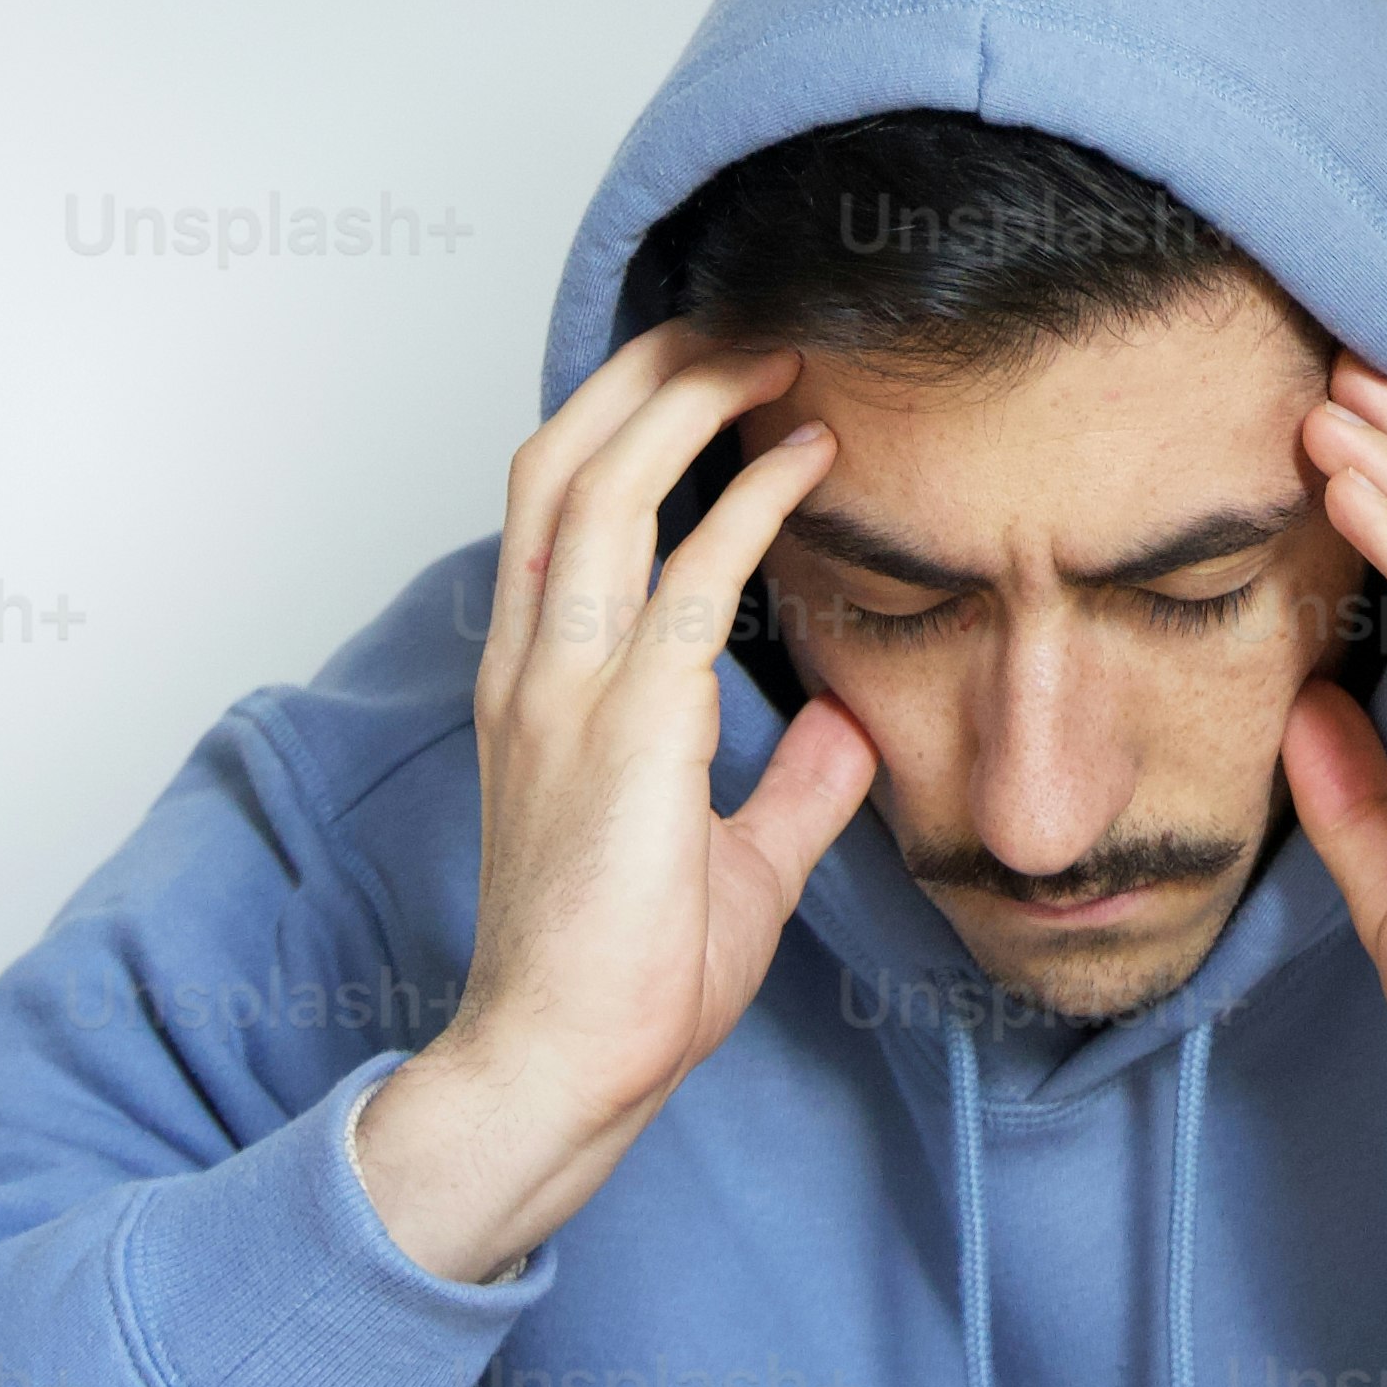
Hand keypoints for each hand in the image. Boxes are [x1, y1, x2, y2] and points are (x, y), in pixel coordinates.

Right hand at [353, 328, 875, 1283]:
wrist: (561, 1070)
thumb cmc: (626, 984)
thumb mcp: (736, 865)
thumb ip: (791, 788)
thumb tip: (852, 730)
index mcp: (536, 686)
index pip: (551, 506)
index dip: (618, 419)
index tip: (700, 370)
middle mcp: (534, 667)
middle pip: (559, 460)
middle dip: (644, 371)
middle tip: (736, 316)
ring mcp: (567, 692)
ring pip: (603, 486)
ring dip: (689, 400)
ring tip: (773, 345)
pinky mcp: (624, 731)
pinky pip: (688, 577)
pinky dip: (750, 499)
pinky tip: (810, 456)